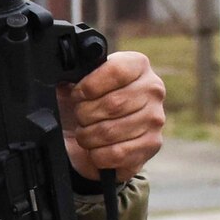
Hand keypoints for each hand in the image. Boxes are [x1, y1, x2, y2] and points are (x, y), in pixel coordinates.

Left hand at [58, 50, 165, 180]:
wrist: (85, 134)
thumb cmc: (83, 104)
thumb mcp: (74, 84)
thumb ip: (71, 76)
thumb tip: (64, 83)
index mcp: (136, 65)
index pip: (116, 71)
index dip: (89, 87)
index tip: (77, 95)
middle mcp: (152, 89)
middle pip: (113, 104)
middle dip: (84, 115)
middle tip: (79, 117)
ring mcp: (155, 118)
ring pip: (111, 131)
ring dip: (88, 136)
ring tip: (86, 132)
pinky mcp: (152, 145)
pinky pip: (117, 153)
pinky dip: (97, 154)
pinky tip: (96, 148)